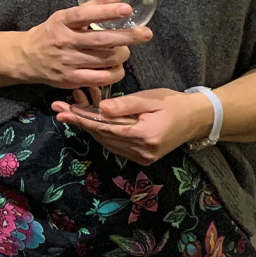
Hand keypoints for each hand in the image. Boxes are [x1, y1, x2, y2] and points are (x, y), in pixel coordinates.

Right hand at [17, 0, 152, 88]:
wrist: (28, 57)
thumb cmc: (53, 32)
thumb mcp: (69, 15)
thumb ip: (97, 3)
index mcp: (62, 20)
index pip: (85, 14)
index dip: (107, 11)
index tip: (127, 9)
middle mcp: (64, 40)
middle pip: (101, 40)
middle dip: (127, 37)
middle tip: (146, 34)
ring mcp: (68, 62)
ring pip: (105, 60)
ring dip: (122, 55)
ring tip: (126, 50)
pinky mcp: (71, 79)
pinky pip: (101, 78)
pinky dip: (115, 73)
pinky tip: (118, 67)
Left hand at [52, 87, 214, 164]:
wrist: (196, 119)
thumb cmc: (172, 103)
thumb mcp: (149, 99)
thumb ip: (125, 105)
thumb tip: (100, 109)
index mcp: (145, 136)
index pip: (106, 128)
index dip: (83, 119)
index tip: (63, 111)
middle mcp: (142, 152)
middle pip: (103, 136)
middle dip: (80, 122)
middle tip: (59, 109)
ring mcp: (143, 157)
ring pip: (107, 142)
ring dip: (89, 127)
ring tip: (71, 111)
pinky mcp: (142, 157)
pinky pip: (115, 145)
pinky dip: (103, 133)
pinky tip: (91, 120)